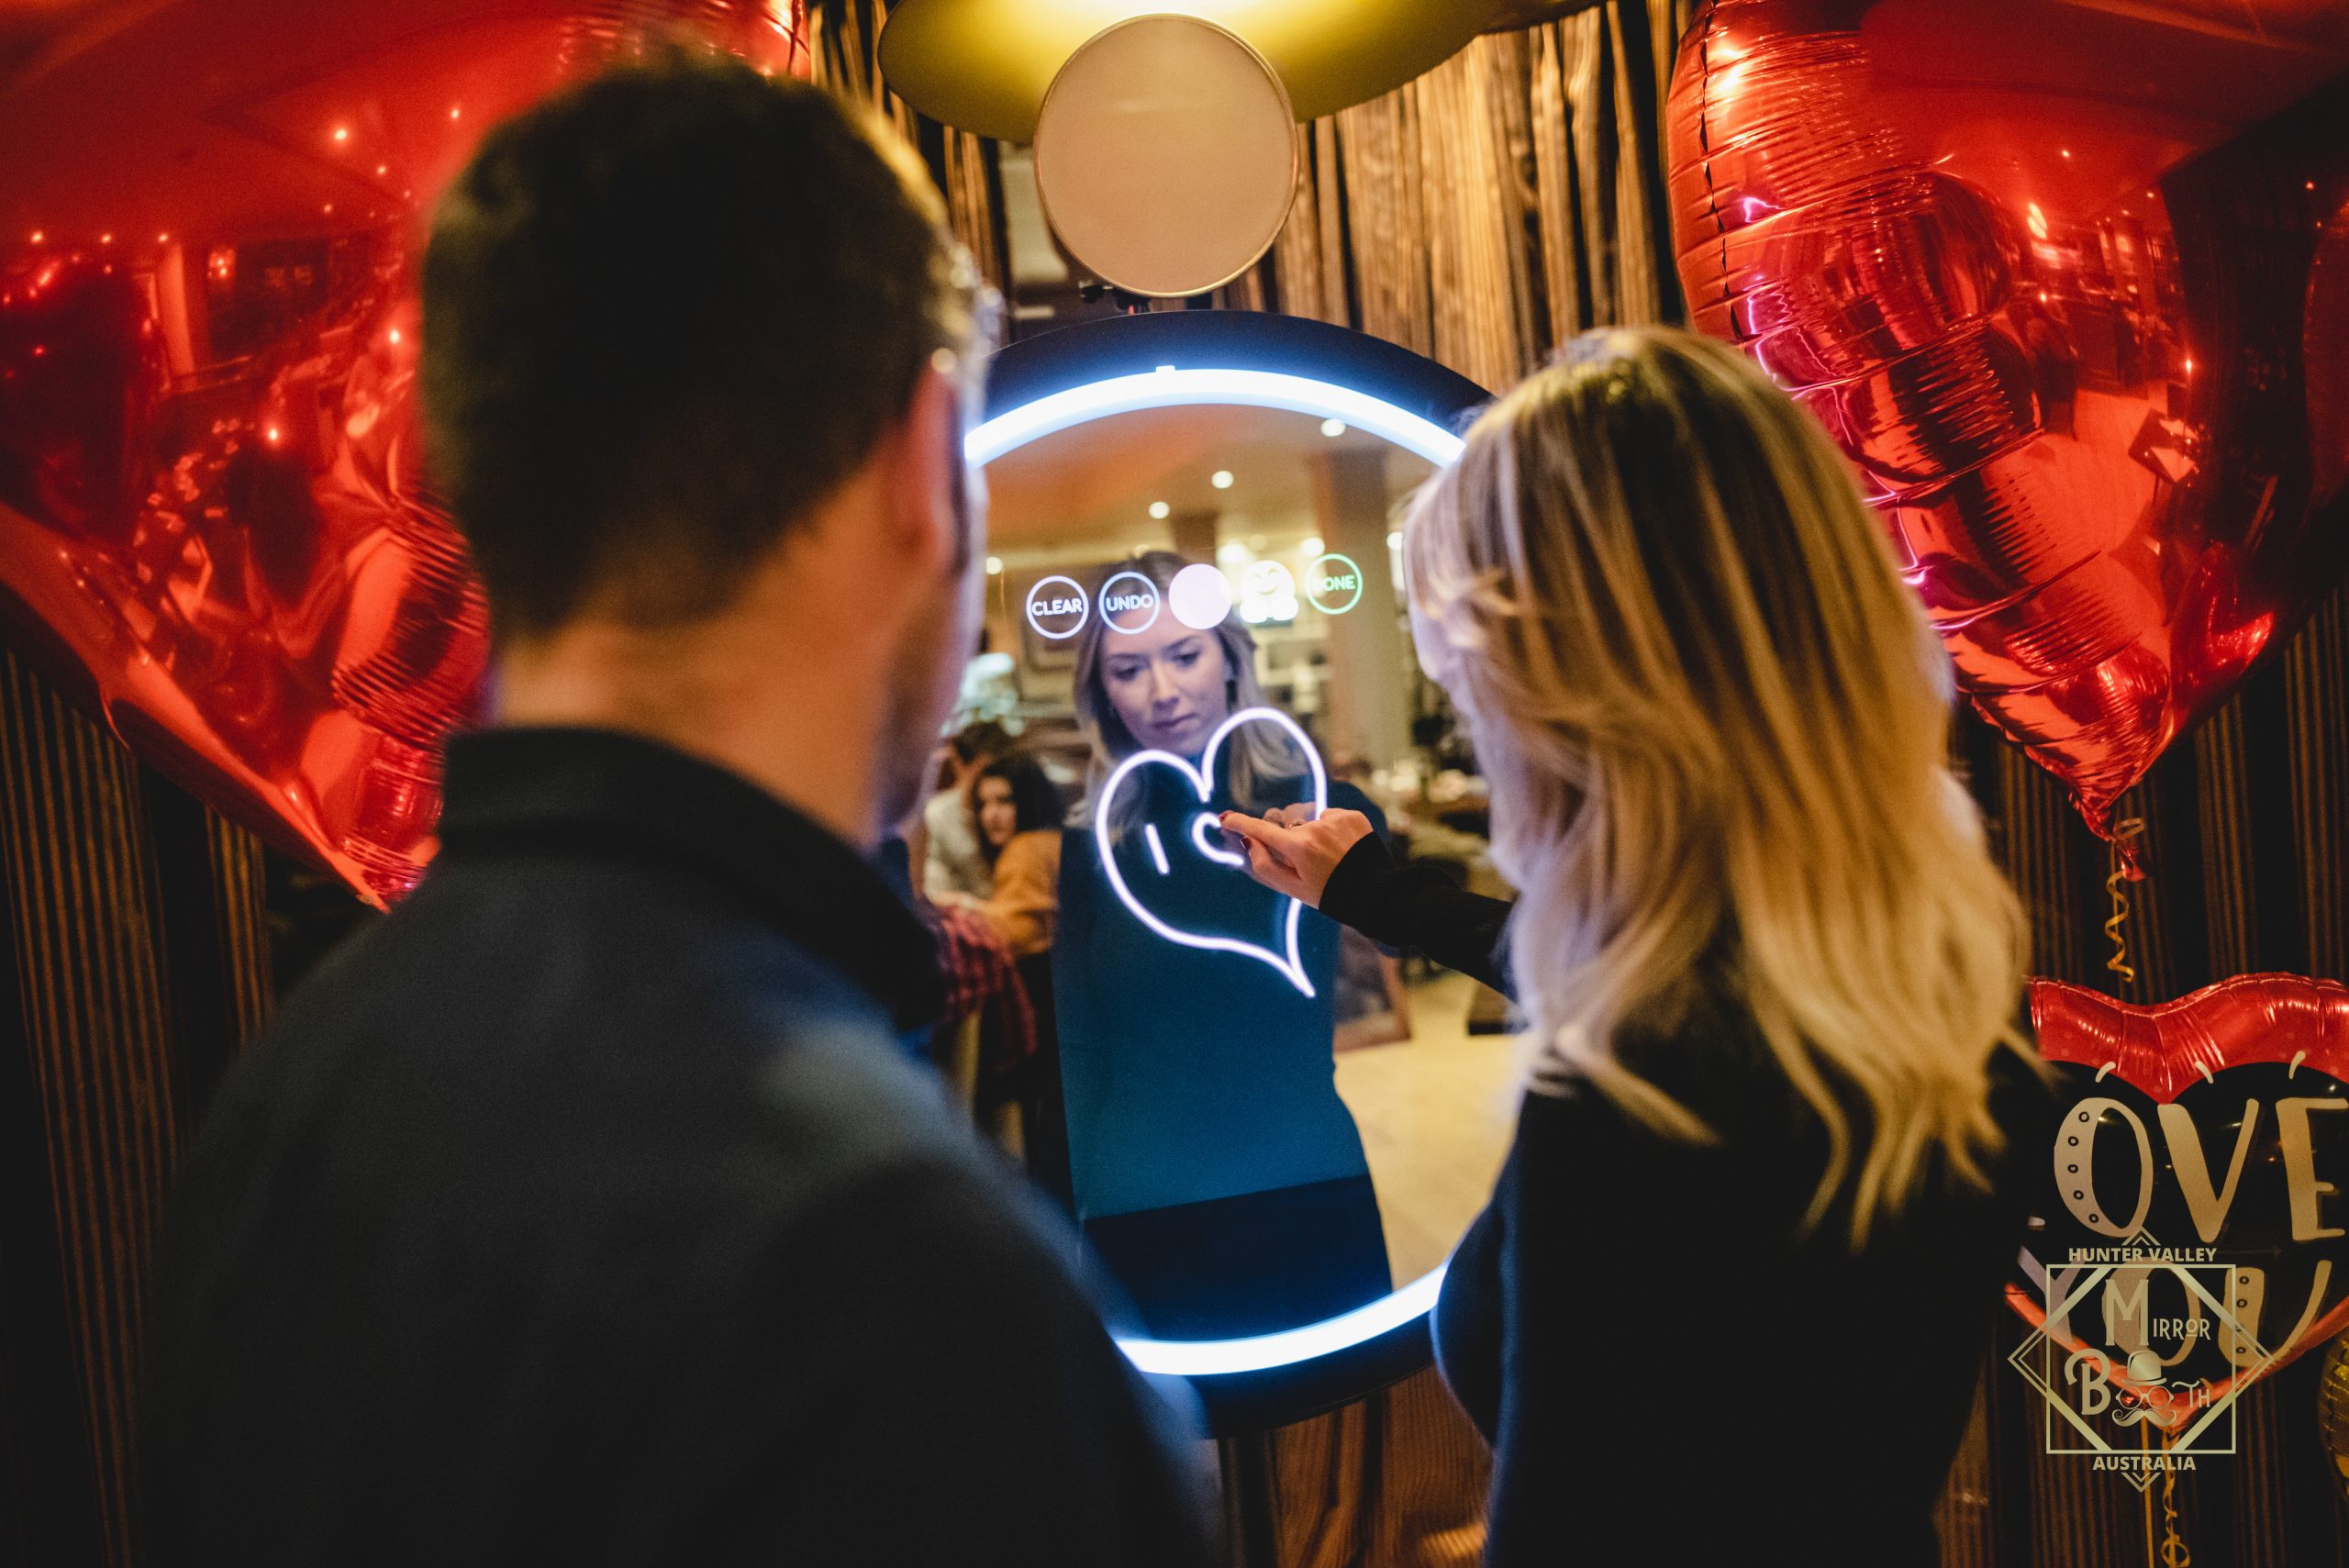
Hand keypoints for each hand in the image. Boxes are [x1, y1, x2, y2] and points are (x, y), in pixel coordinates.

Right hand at [1215, 806, 1373, 907]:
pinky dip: (1331, 830)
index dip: (1241, 824)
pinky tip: (1343, 849)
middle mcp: (1315, 828)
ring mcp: (1335, 819)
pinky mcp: (1351, 815)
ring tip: (1328, 856)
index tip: (1226, 818)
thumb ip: (1266, 865)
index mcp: (1299, 848)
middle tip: (1305, 862)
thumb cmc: (1332, 895)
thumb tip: (1249, 842)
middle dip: (1289, 840)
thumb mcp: (1294, 889)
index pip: (1262, 831)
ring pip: (1309, 821)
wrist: (1377, 893)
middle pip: (1287, 827)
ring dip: (1311, 834)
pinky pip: (1329, 817)